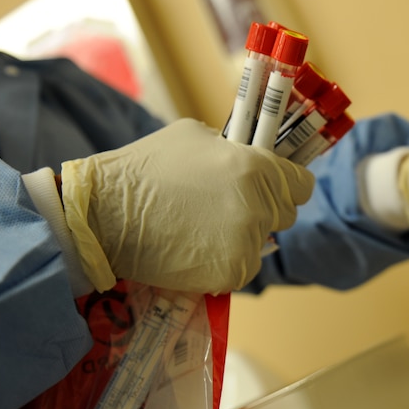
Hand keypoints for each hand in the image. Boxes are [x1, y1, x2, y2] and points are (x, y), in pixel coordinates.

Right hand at [60, 118, 313, 293]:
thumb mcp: (194, 136)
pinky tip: (194, 250)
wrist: (106, 216)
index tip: (275, 189)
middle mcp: (258, 206)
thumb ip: (231, 148)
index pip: (302, 185)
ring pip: (261, 244)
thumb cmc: (145, 169)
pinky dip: (224, 263)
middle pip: (284, 215)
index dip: (289, 186)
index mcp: (256, 168)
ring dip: (240, 239)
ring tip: (199, 230)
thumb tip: (247, 154)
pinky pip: (241, 267)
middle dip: (263, 211)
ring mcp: (246, 242)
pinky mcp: (232, 272)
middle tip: (225, 209)